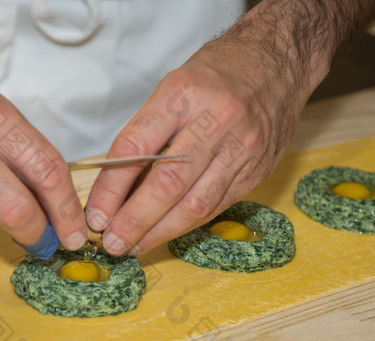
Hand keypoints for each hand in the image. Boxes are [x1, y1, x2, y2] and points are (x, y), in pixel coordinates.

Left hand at [85, 5, 327, 255]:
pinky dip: (187, 223)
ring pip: (195, 204)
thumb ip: (148, 133)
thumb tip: (116, 188)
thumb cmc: (217, 72)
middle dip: (134, 221)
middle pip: (167, 184)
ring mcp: (241, 148)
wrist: (280, 61)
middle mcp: (215, 121)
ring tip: (135, 247)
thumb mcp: (173, 87)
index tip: (95, 214)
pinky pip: (217, 205)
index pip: (136, 149)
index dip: (110, 189)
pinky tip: (166, 232)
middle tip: (112, 244)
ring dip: (160, 232)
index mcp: (183, 94)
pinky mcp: (257, 169)